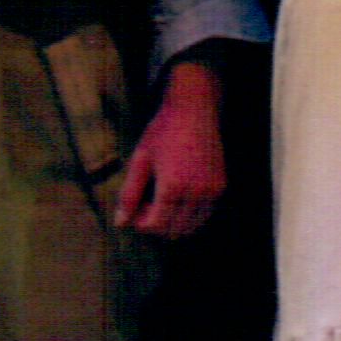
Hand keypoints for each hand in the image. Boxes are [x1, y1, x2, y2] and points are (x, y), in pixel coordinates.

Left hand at [115, 60, 226, 239]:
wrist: (194, 109)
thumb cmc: (164, 131)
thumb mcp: (140, 160)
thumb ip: (129, 194)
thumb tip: (120, 223)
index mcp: (173, 186)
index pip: (156, 225)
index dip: (141, 223)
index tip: (135, 207)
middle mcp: (196, 192)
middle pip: (174, 230)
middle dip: (157, 224)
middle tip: (147, 203)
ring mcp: (212, 191)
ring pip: (192, 227)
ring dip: (174, 222)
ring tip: (162, 200)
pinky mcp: (220, 187)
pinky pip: (204, 215)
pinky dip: (189, 215)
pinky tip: (177, 196)